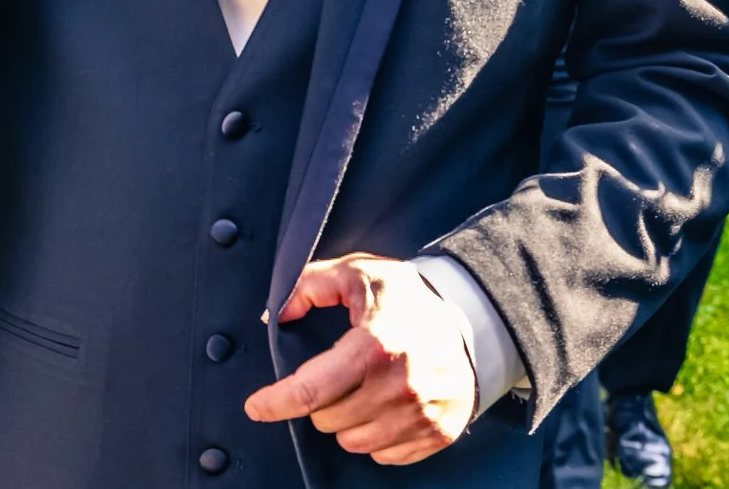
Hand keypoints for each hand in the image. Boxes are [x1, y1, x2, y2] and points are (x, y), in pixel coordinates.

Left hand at [244, 255, 477, 464]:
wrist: (473, 317)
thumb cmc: (406, 297)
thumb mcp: (357, 272)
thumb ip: (309, 285)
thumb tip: (276, 314)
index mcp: (375, 346)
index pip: (311, 391)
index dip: (275, 402)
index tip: (256, 406)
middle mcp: (400, 387)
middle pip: (327, 420)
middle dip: (320, 401)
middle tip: (337, 375)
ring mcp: (421, 415)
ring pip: (353, 442)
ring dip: (346, 421)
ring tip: (361, 389)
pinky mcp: (438, 434)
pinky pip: (385, 455)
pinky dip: (376, 436)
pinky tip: (384, 407)